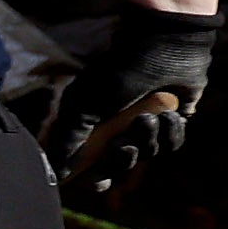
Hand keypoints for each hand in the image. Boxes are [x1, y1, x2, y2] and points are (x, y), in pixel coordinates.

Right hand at [49, 8, 216, 206]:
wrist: (164, 47)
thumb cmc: (117, 74)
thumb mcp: (83, 107)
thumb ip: (68, 141)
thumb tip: (55, 172)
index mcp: (92, 125)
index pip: (89, 163)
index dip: (92, 176)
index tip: (97, 181)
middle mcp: (117, 127)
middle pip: (119, 165)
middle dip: (123, 160)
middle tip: (125, 146)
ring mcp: (145, 124)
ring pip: (148, 155)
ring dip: (148, 139)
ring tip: (149, 117)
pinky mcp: (172, 119)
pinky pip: (171, 143)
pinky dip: (170, 133)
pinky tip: (168, 114)